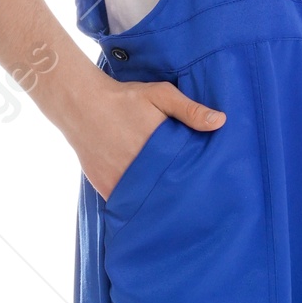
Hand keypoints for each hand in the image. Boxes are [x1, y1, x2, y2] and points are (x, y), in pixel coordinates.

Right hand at [71, 79, 225, 200]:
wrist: (80, 104)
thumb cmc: (124, 98)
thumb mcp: (160, 95)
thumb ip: (189, 110)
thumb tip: (220, 122)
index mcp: (158, 149)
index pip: (184, 174)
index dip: (196, 180)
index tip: (208, 186)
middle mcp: (139, 169)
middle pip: (167, 191)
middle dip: (180, 194)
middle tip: (195, 202)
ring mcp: (120, 181)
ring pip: (146, 201)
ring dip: (158, 202)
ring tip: (174, 207)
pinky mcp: (105, 187)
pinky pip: (125, 203)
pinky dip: (136, 205)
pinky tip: (148, 207)